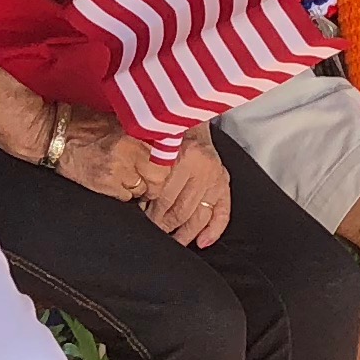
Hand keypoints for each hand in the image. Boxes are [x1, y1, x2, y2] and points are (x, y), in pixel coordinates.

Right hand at [48, 107, 162, 203]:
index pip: (164, 154)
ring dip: (137, 187)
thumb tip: (157, 139)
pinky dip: (122, 194)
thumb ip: (137, 130)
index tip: (161, 165)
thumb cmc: (81, 123)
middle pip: (158, 177)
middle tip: (149, 179)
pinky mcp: (104, 184)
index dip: (165, 163)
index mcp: (134, 132)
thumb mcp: (115, 119)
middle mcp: (129, 151)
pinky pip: (125, 198)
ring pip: (142, 190)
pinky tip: (113, 183)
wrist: (54, 134)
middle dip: (155, 181)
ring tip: (126, 178)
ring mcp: (117, 170)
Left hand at [142, 127, 231, 245]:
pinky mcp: (224, 183)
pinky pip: (222, 213)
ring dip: (184, 232)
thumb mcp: (153, 144)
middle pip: (181, 208)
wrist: (189, 116)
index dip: (151, 210)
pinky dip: (213, 230)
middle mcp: (202, 168)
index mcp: (183, 156)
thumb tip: (136, 196)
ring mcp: (216, 177)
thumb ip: (148, 169)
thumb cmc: (167, 132)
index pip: (164, 195)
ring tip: (172, 241)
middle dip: (164, 224)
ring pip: (199, 215)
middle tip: (154, 231)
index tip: (142, 217)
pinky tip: (202, 243)